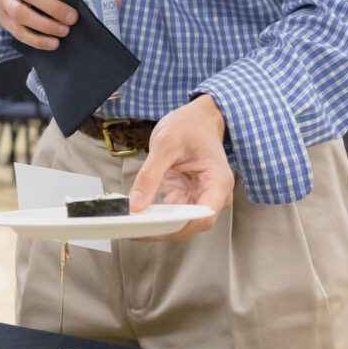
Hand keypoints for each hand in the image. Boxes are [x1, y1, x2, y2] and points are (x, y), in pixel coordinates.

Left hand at [130, 95, 234, 241]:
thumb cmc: (190, 126)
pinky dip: (154, 215)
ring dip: (155, 225)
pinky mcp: (187, 197)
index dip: (177, 227)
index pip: (203, 217)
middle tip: (132, 228)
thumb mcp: (166, 144)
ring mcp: (200, 197)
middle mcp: (213, 195)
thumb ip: (151, 174)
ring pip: (179, 223)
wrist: (198, 119)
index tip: (151, 228)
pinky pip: (171, 214)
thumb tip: (135, 204)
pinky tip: (136, 215)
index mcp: (218, 182)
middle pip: (190, 225)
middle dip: (162, 229)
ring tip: (129, 223)